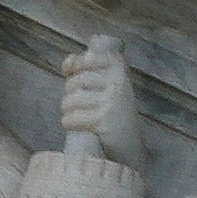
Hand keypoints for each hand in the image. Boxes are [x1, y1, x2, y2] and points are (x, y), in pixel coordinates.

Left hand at [63, 35, 140, 160]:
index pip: (86, 57)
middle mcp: (117, 81)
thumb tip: (74, 54)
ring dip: (70, 112)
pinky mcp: (103, 120)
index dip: (73, 65)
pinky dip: (71, 125)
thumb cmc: (112, 109)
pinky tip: (85, 127)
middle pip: (72, 84)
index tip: (72, 73)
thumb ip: (91, 65)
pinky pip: (69, 119)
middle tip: (86, 105)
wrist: (129, 142)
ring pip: (68, 102)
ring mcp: (111, 101)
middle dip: (71, 96)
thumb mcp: (108, 81)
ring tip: (86, 116)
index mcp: (119, 67)